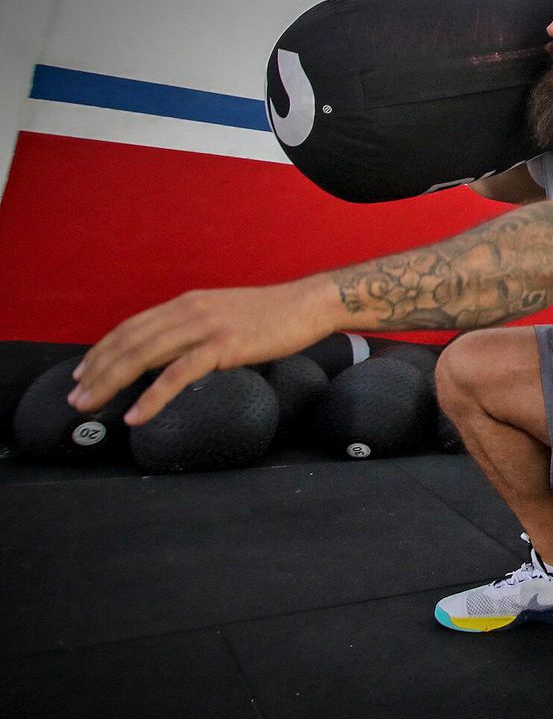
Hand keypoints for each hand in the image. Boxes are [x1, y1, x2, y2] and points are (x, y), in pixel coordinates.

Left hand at [68, 281, 332, 425]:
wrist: (309, 305)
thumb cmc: (274, 316)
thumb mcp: (226, 316)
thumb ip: (198, 330)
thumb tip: (177, 354)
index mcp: (187, 303)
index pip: (132, 327)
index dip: (103, 350)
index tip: (83, 372)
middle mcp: (188, 310)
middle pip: (129, 342)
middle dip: (97, 370)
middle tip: (77, 397)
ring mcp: (204, 327)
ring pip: (143, 356)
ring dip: (111, 383)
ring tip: (91, 405)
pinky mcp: (222, 346)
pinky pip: (177, 374)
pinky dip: (152, 397)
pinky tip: (137, 415)